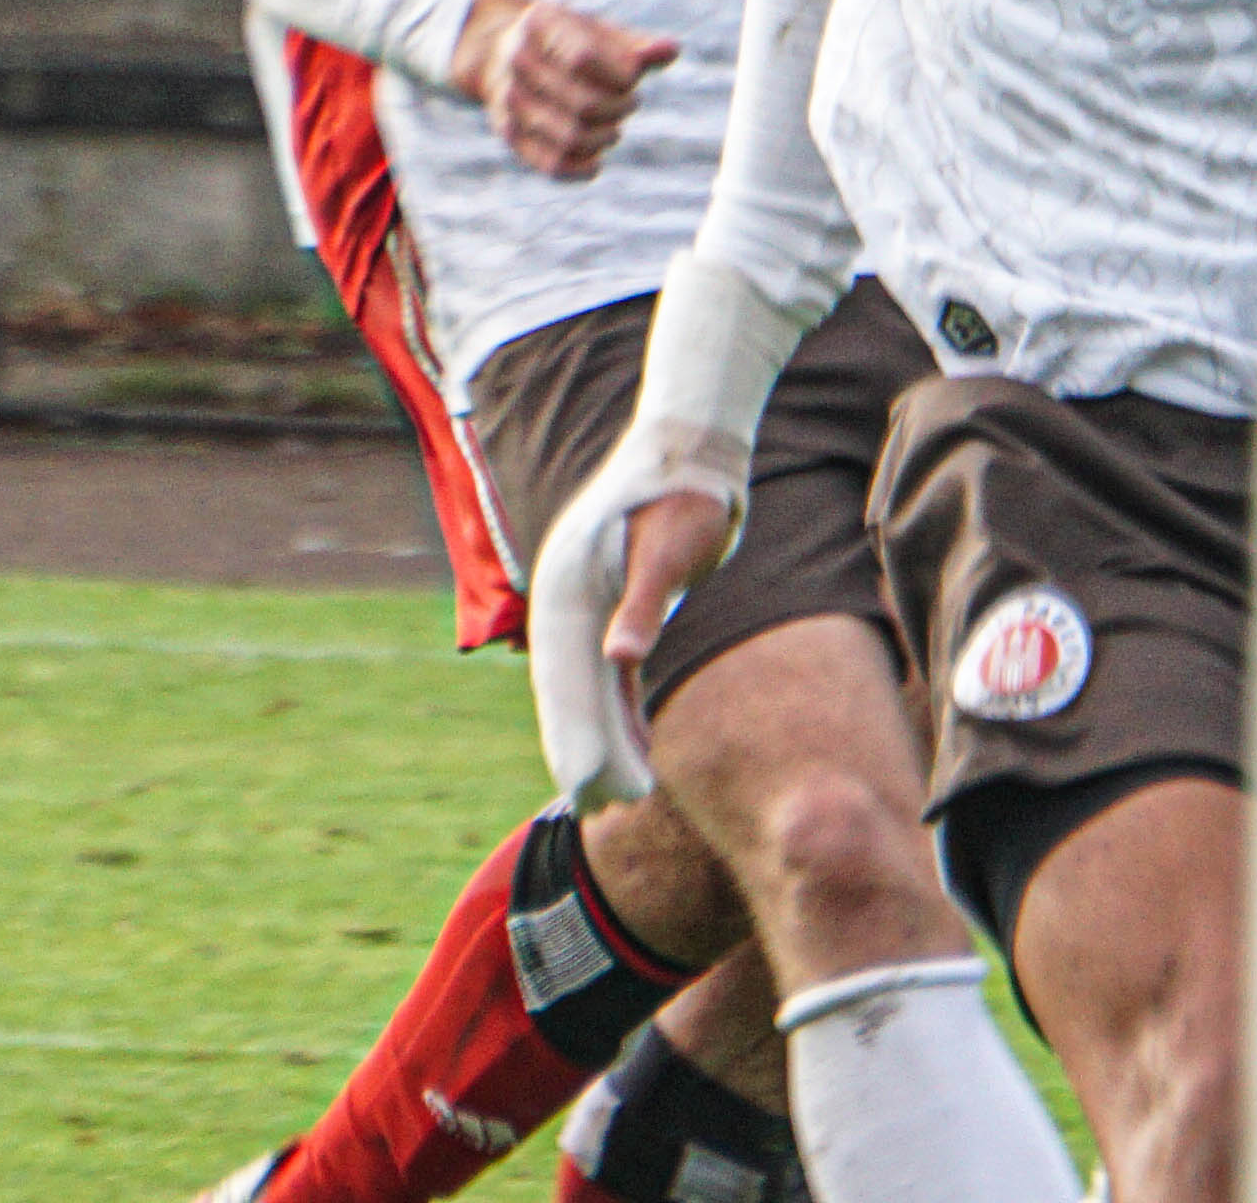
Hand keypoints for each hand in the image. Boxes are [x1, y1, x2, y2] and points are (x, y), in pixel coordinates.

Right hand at [452, 0, 678, 178]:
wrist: (504, 53)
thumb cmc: (567, 41)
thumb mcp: (597, 32)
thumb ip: (634, 45)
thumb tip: (671, 51)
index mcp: (541, 23)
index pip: (583, 58)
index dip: (620, 74)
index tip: (633, 74)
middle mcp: (517, 60)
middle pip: (584, 104)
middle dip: (620, 108)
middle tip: (630, 102)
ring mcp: (509, 98)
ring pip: (570, 137)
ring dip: (606, 136)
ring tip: (613, 128)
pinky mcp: (509, 132)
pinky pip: (551, 163)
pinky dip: (582, 167)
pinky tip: (596, 158)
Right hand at [522, 417, 745, 804]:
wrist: (692, 449)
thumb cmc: (685, 495)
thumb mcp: (669, 546)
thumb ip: (643, 604)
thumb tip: (620, 659)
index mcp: (567, 587)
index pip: (564, 678)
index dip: (572, 735)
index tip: (583, 786)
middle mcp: (565, 600)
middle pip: (569, 690)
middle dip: (584, 750)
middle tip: (607, 807)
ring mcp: (586, 604)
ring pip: (588, 688)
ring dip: (604, 740)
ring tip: (626, 796)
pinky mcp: (613, 607)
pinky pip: (612, 675)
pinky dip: (624, 714)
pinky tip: (645, 751)